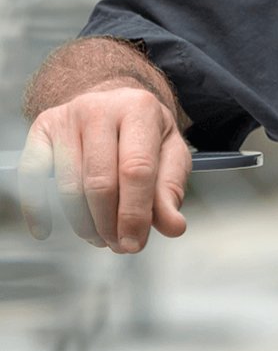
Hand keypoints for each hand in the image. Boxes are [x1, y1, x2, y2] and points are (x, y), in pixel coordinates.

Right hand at [19, 84, 192, 252]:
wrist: (116, 105)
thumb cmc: (145, 134)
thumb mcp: (170, 154)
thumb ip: (171, 190)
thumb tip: (173, 226)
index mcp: (140, 109)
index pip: (136, 169)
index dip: (134, 213)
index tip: (134, 243)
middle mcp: (101, 108)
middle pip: (100, 181)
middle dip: (108, 224)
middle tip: (118, 244)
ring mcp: (68, 117)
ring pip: (69, 185)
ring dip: (83, 223)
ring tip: (99, 236)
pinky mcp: (42, 128)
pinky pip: (32, 175)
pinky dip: (38, 208)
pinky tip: (48, 228)